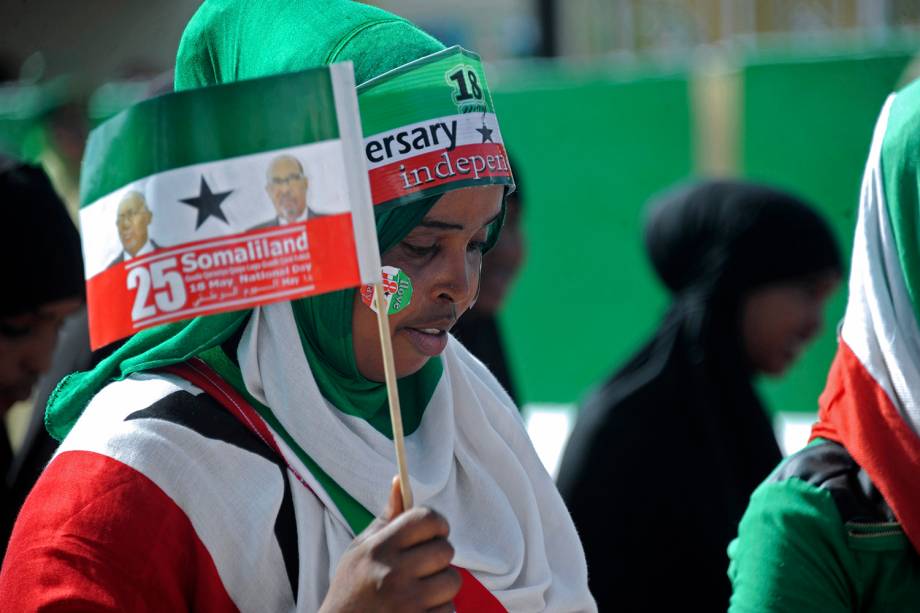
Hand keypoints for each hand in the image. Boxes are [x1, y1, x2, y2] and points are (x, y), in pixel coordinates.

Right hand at [319, 477, 460, 612]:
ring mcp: (407, 603)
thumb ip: (386, 518)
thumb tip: (400, 480)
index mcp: (379, 548)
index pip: (427, 519)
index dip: (437, 524)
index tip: (434, 533)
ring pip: (452, 581)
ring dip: (441, 586)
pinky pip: (449, 610)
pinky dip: (438, 611)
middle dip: (439, 558)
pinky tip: (417, 611)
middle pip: (446, 550)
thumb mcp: (360, 550)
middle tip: (423, 566)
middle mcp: (393, 574)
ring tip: (419, 591)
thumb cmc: (352, 589)